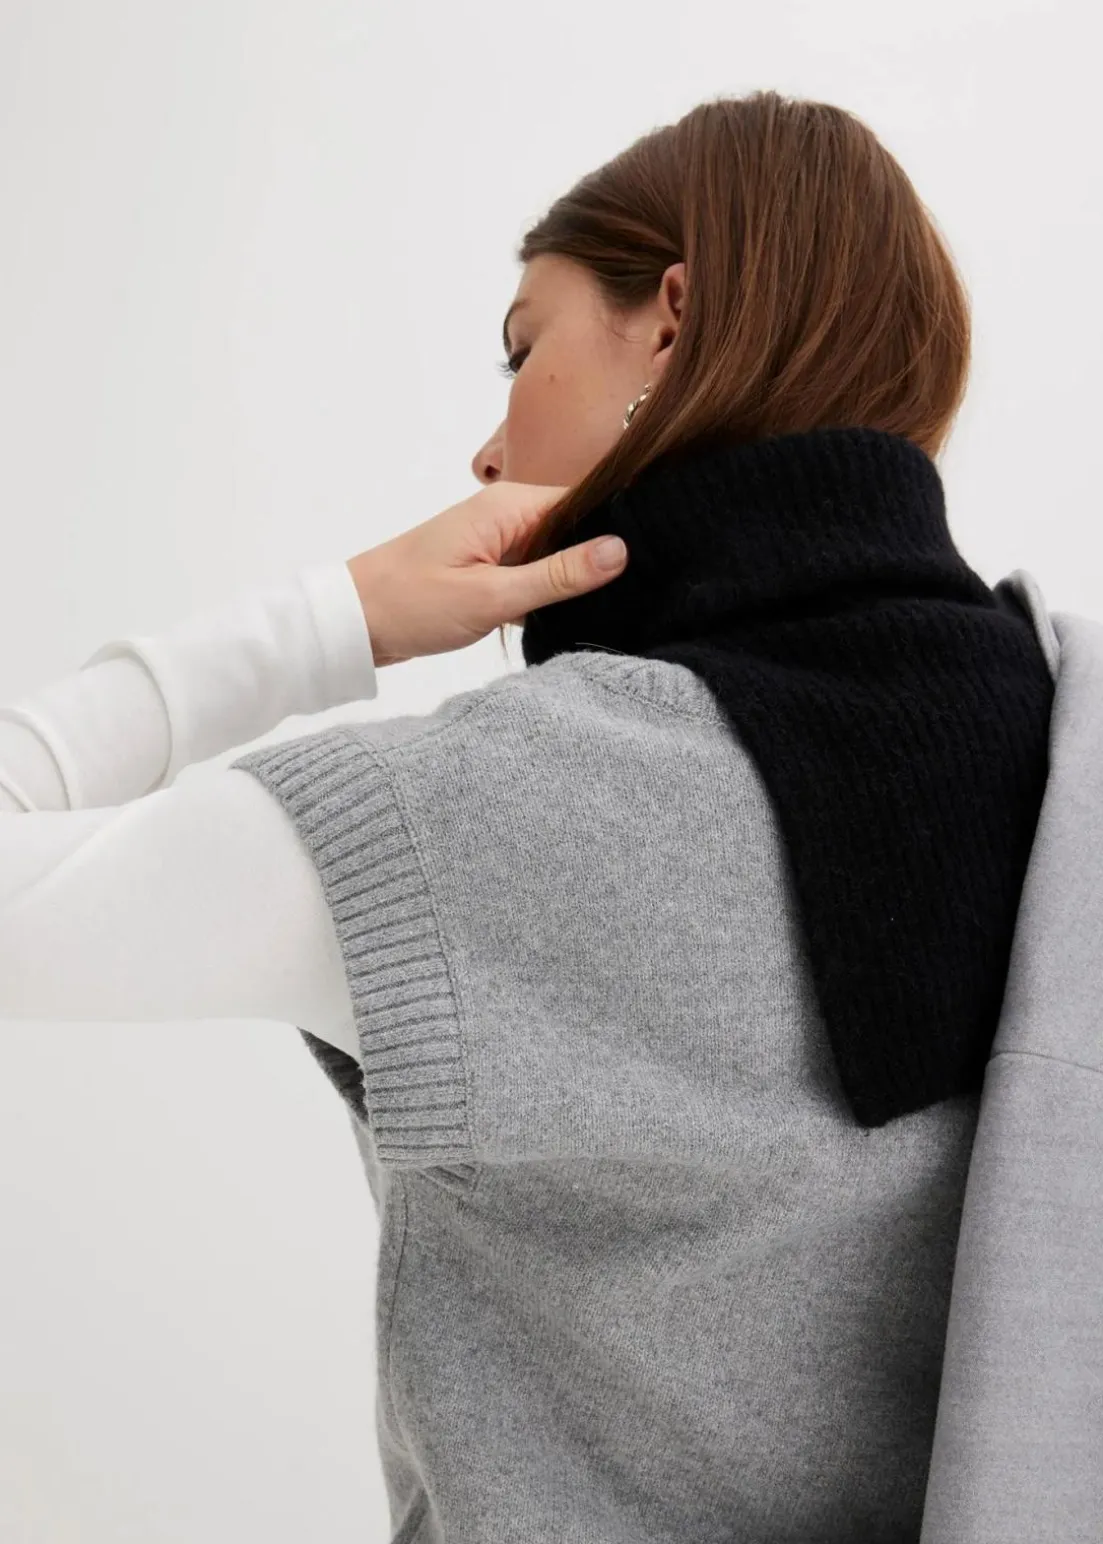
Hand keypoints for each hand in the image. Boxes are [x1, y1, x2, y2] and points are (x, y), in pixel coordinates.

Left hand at [345, 481, 627, 667]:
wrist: (354, 622)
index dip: (620, 525)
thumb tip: (620, 550)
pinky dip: (548, 594)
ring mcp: (496, 542)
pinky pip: (534, 573)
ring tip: (614, 605)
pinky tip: (570, 616)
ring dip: (573, 580)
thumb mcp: (493, 596)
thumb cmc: (412, 604)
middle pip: (574, 526)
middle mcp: (505, 515)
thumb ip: (558, 575)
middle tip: (641, 589)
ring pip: (555, 554)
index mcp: (508, 506)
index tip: (656, 554)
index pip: (584, 500)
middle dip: (600, 557)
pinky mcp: (488, 568)